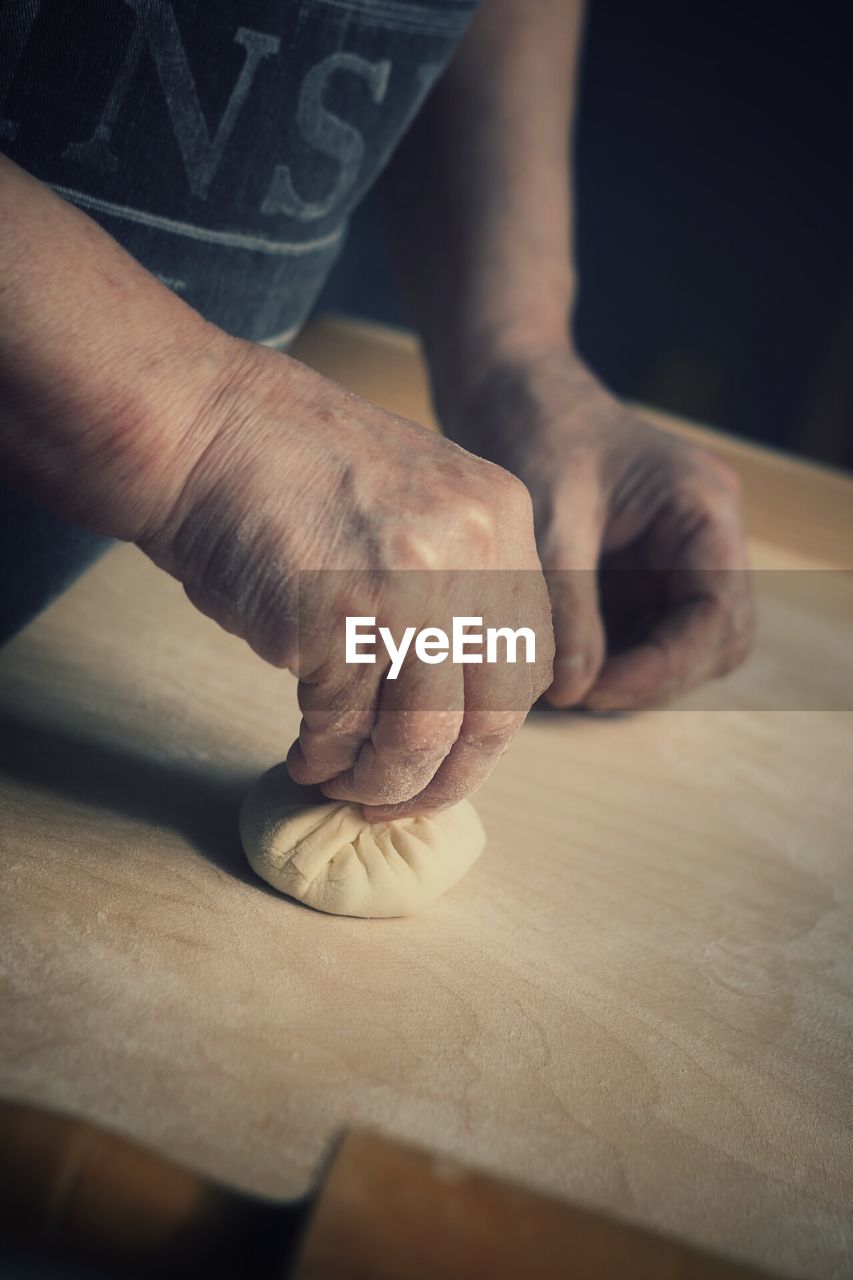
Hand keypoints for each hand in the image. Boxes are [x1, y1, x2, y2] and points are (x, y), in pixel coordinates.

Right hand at [140, 340, 553, 815]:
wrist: (201, 427)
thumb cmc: (289, 471)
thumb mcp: (414, 504)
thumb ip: (453, 584)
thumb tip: (453, 701)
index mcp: (502, 517)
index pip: (531, 659)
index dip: (489, 727)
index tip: (451, 758)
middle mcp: (472, 551)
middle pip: (493, 711)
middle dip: (447, 777)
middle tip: (400, 798)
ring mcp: (409, 585)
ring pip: (422, 735)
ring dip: (381, 781)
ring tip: (343, 785)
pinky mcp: (339, 619)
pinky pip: (343, 723)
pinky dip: (324, 756)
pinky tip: (306, 757)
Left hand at [437, 346, 752, 710]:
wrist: (503, 387)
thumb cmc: (533, 428)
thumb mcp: (550, 518)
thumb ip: (567, 605)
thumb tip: (573, 690)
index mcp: (703, 512)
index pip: (718, 617)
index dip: (663, 667)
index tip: (593, 691)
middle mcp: (701, 539)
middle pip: (710, 641)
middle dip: (650, 677)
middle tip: (576, 694)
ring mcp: (669, 559)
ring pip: (674, 646)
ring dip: (625, 673)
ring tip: (558, 682)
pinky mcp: (632, 573)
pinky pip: (634, 635)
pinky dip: (601, 658)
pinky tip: (553, 662)